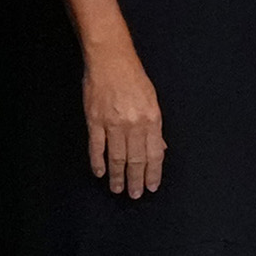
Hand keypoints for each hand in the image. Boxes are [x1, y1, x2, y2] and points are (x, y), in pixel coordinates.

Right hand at [84, 46, 166, 198]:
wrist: (111, 60)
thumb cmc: (133, 78)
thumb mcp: (152, 100)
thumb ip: (155, 127)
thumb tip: (160, 149)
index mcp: (152, 119)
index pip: (154, 154)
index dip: (153, 173)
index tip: (151, 186)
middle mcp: (134, 124)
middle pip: (136, 159)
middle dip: (136, 180)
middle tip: (134, 194)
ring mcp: (113, 123)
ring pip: (117, 157)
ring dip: (118, 176)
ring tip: (118, 189)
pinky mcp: (95, 120)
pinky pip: (97, 147)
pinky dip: (98, 162)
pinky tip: (100, 173)